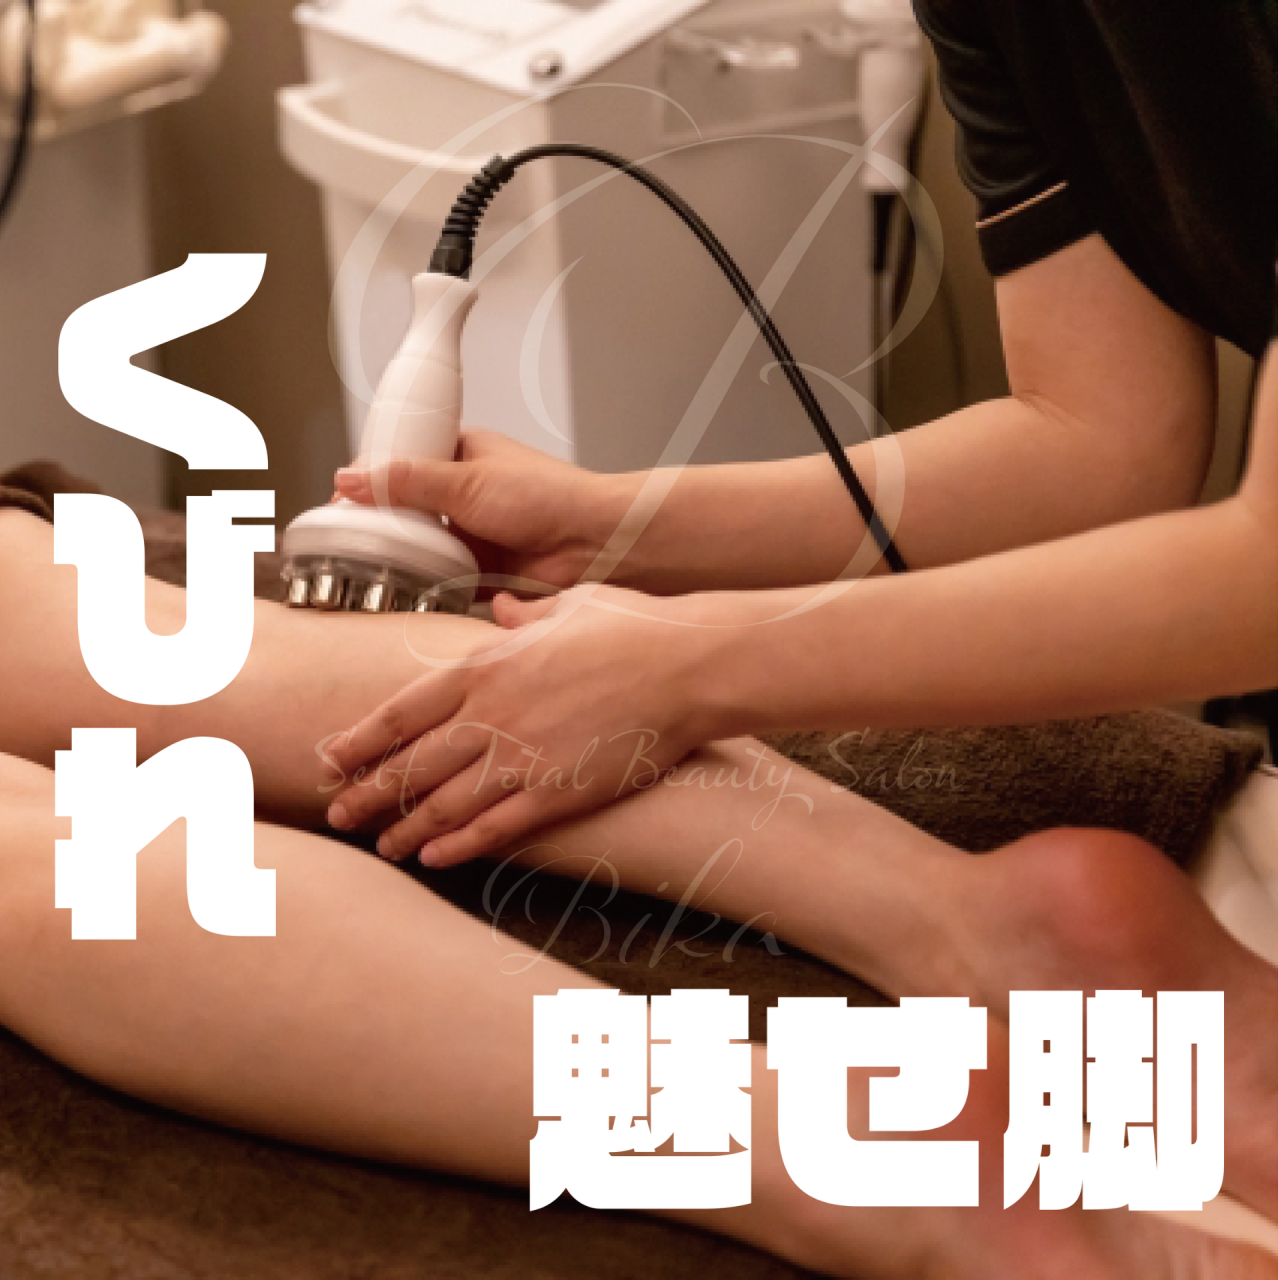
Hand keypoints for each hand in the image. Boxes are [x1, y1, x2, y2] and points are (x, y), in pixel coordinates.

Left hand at [321, 584, 720, 866]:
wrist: (687, 664)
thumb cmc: (632, 626)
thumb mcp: (568, 605)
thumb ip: (524, 616)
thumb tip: (501, 611)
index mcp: (486, 666)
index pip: (401, 711)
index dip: (358, 740)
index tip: (330, 758)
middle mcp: (492, 715)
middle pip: (411, 764)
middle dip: (368, 793)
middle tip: (339, 814)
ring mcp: (523, 757)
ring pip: (444, 803)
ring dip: (406, 828)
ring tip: (383, 845)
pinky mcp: (558, 792)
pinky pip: (496, 828)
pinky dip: (460, 846)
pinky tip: (436, 857)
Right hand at [333, 431, 627, 596]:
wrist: (598, 544)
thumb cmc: (551, 498)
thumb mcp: (466, 480)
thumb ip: (405, 482)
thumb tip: (350, 479)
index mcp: (463, 456)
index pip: (402, 461)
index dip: (372, 478)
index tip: (341, 497)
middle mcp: (466, 495)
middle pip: (407, 509)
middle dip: (383, 524)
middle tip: (348, 540)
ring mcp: (473, 535)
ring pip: (421, 547)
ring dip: (403, 558)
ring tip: (367, 569)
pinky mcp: (482, 573)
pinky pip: (441, 582)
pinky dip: (424, 587)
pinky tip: (401, 593)